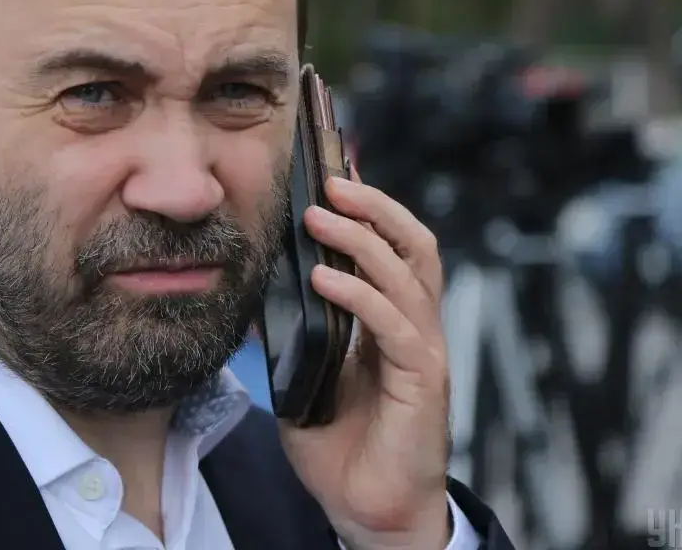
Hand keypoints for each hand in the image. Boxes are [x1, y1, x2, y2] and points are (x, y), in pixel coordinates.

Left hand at [279, 171, 450, 549]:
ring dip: (363, 238)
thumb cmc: (339, 442)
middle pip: (413, 244)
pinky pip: (395, 326)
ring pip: (409, 273)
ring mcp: (422, 352)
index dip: (369, 206)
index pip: (390, 246)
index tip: (332, 169)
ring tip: (318, 217)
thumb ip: (293, 330)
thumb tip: (259, 286)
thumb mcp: (305, 372)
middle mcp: (414, 325)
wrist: (366, 510)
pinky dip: (360, 295)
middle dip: (374, 205)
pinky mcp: (422, 383)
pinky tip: (324, 279)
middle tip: (329, 180)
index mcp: (390, 319)